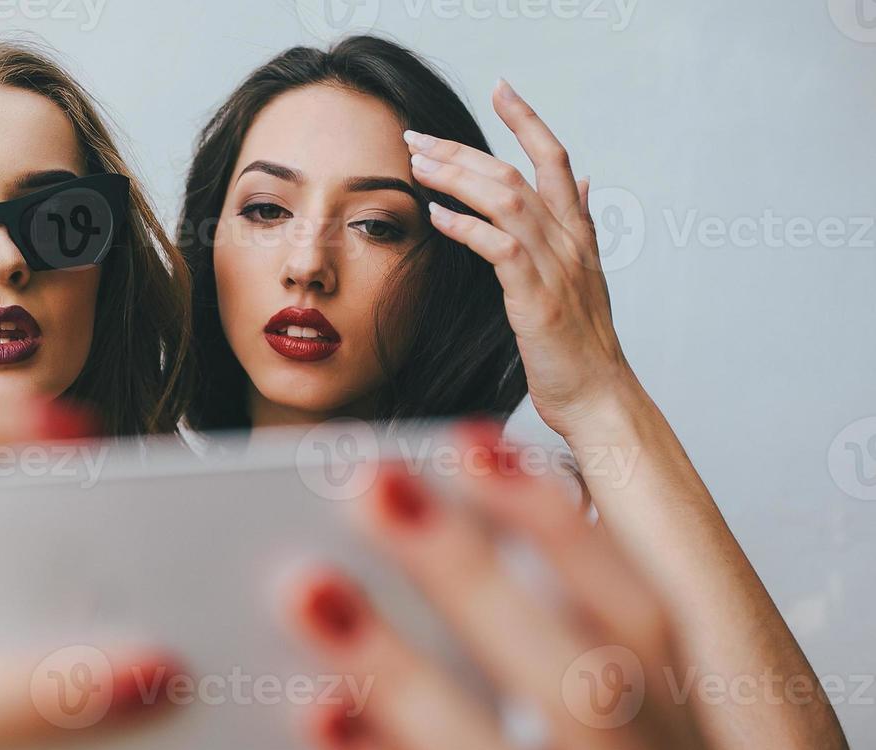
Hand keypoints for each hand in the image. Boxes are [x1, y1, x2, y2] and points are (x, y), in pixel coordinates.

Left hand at [282, 423, 717, 749]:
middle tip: (371, 489)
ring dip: (406, 672)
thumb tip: (322, 521)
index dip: (557, 528)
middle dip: (475, 575)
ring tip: (311, 590)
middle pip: (590, 688)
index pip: (640, 622)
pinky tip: (315, 714)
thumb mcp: (450, 736)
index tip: (468, 443)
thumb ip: (414, 638)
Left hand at [406, 80, 639, 439]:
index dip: (528, 119)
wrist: (598, 395)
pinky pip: (499, 247)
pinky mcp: (537, 297)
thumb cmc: (581, 346)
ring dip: (455, 177)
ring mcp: (556, 267)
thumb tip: (582, 184)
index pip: (555, 158)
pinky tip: (435, 215)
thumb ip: (577, 226)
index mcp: (578, 233)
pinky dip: (465, 226)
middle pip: (514, 173)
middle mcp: (570, 241)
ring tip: (417, 165)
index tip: (501, 87)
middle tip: (417, 135)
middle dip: (462, 148)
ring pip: (505, 200)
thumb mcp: (583, 278)